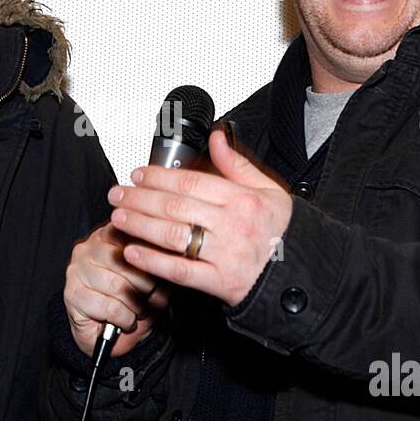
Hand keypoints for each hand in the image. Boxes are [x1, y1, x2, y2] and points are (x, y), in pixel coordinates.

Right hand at [65, 221, 169, 357]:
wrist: (115, 334)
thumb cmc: (136, 300)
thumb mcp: (156, 278)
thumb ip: (158, 262)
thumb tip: (168, 253)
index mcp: (108, 234)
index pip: (131, 233)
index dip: (151, 253)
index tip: (161, 267)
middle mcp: (88, 247)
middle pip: (125, 259)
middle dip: (144, 283)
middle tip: (148, 296)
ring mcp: (77, 270)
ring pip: (117, 285)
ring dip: (135, 305)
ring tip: (137, 310)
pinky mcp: (72, 294)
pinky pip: (109, 306)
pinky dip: (124, 318)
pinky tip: (125, 320)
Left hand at [109, 124, 292, 306]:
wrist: (302, 274)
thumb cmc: (283, 232)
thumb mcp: (269, 191)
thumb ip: (238, 165)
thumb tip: (217, 137)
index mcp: (242, 199)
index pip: (190, 183)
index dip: (158, 177)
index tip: (138, 174)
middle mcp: (232, 225)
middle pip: (175, 207)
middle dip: (139, 199)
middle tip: (117, 194)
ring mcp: (225, 255)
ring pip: (172, 236)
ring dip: (140, 225)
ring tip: (119, 217)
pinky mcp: (220, 283)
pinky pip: (180, 271)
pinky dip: (153, 261)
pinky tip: (133, 252)